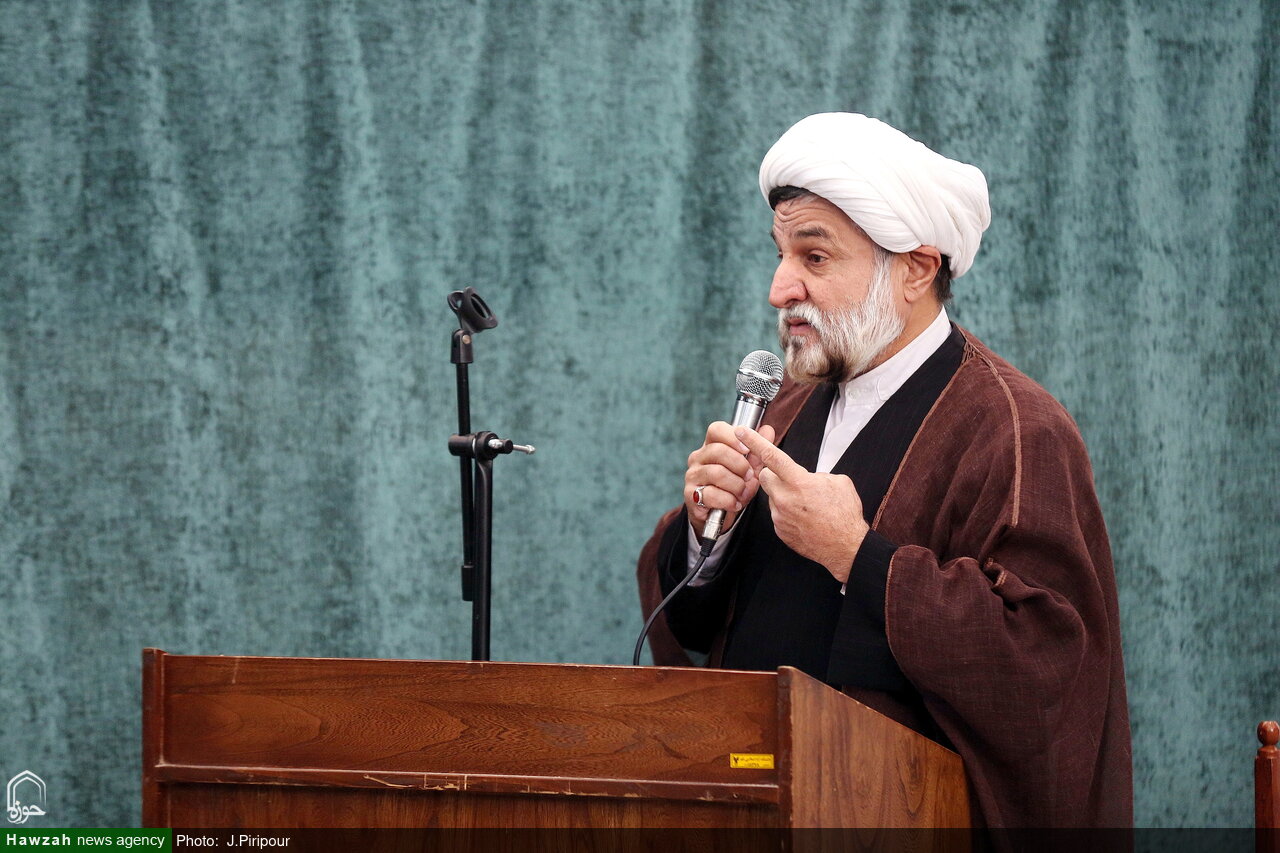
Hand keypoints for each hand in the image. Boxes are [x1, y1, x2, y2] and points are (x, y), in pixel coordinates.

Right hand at [684, 422, 776, 538]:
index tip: (747, 449)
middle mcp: (698, 457)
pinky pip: (711, 494)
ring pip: (716, 473)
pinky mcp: (690, 494)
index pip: (716, 429)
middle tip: (750, 476)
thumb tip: (767, 429)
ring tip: (744, 493)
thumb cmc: (735, 486)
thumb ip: (758, 450)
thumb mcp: (750, 468)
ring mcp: (692, 475)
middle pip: (718, 450)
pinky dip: (728, 500)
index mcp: (711, 445)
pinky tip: (735, 504)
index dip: (733, 437)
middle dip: (740, 465)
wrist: (720, 514)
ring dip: (736, 485)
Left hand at [736, 427, 868, 582]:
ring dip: (784, 495)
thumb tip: (808, 477)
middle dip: (773, 473)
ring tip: (806, 505)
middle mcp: (784, 499)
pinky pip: (777, 514)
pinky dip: (787, 512)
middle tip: (790, 479)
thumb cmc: (844, 515)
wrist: (846, 547)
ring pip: (772, 496)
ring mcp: (780, 516)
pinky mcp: (780, 530)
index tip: (742, 432)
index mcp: (798, 482)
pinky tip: (804, 518)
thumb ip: (816, 475)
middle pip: (764, 476)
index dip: (754, 441)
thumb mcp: (838, 482)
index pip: (771, 456)